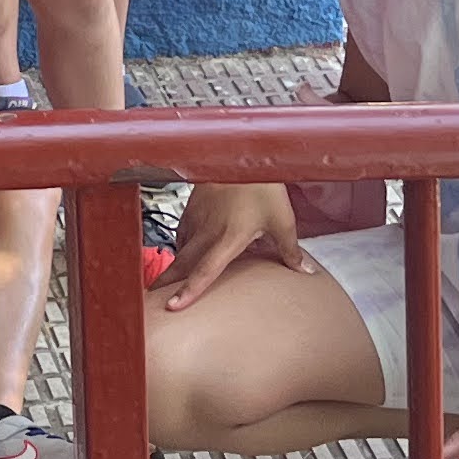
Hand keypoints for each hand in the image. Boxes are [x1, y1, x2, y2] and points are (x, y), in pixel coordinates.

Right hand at [156, 181, 316, 311]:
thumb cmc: (262, 184)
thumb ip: (290, 250)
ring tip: (165, 280)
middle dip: (166, 282)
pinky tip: (184, 250)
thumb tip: (304, 271)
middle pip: (182, 263)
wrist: (242, 153)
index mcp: (229, 238)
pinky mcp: (192, 206)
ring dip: (172, 265)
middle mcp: (208, 231)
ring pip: (180, 248)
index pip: (204, 271)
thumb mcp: (282, 220)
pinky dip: (180, 246)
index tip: (172, 306)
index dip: (188, 291)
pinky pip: (182, 232)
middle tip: (154, 298)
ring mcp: (197, 217)